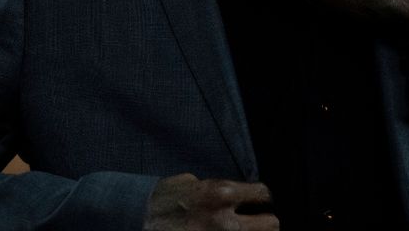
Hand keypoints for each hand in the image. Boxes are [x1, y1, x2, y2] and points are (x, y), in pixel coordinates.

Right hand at [144, 173, 278, 230]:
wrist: (137, 217)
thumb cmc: (164, 197)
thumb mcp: (192, 181)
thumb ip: (217, 188)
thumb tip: (240, 193)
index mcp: (220, 193)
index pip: (262, 194)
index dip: (262, 198)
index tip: (259, 202)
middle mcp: (223, 220)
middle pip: (271, 225)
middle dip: (266, 223)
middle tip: (257, 223)